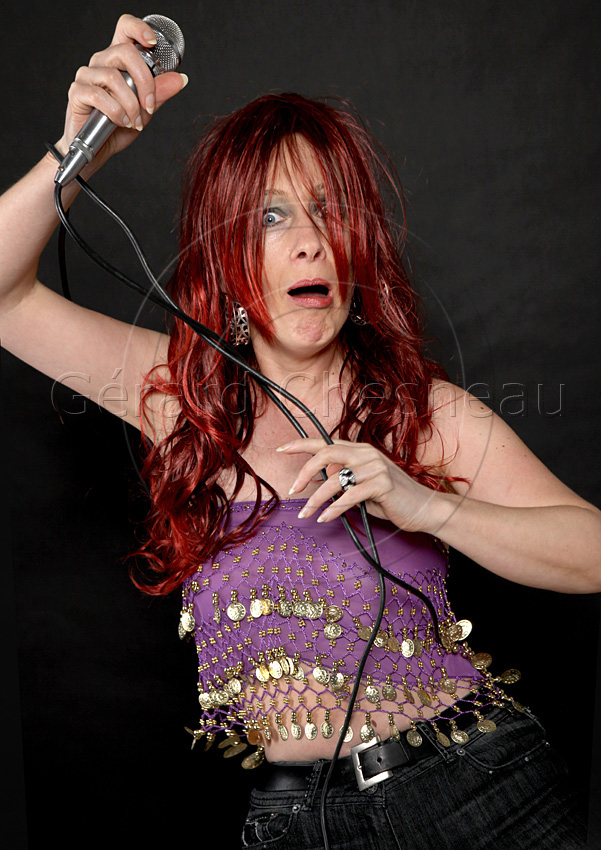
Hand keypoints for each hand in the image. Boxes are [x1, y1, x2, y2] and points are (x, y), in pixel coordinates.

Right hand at [56, 14, 186, 167]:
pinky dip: (115, 111)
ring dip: (131, 103)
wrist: (96, 150)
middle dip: (145, 81)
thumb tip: (180, 79)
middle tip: (150, 105)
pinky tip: (121, 121)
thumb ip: (159, 94)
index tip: (153, 42)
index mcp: (119, 61)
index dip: (139, 29)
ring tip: (135, 121)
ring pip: (114, 76)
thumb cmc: (118, 127)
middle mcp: (101, 62)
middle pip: (125, 52)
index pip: (125, 29)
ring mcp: (87, 75)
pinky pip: (98, 95)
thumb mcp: (145, 110)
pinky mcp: (77, 92)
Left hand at [277, 438, 442, 532]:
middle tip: (292, 490)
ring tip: (306, 514)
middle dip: (305, 472)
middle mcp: (366, 453)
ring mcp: (376, 467)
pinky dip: (333, 509)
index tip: (281, 449)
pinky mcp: (382, 484)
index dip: (301, 444)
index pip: (325, 442)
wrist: (424, 508)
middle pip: (326, 454)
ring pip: (334, 480)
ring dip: (316, 499)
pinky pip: (349, 496)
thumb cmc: (391, 499)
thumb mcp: (362, 487)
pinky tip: (325, 518)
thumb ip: (342, 480)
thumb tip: (317, 481)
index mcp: (360, 450)